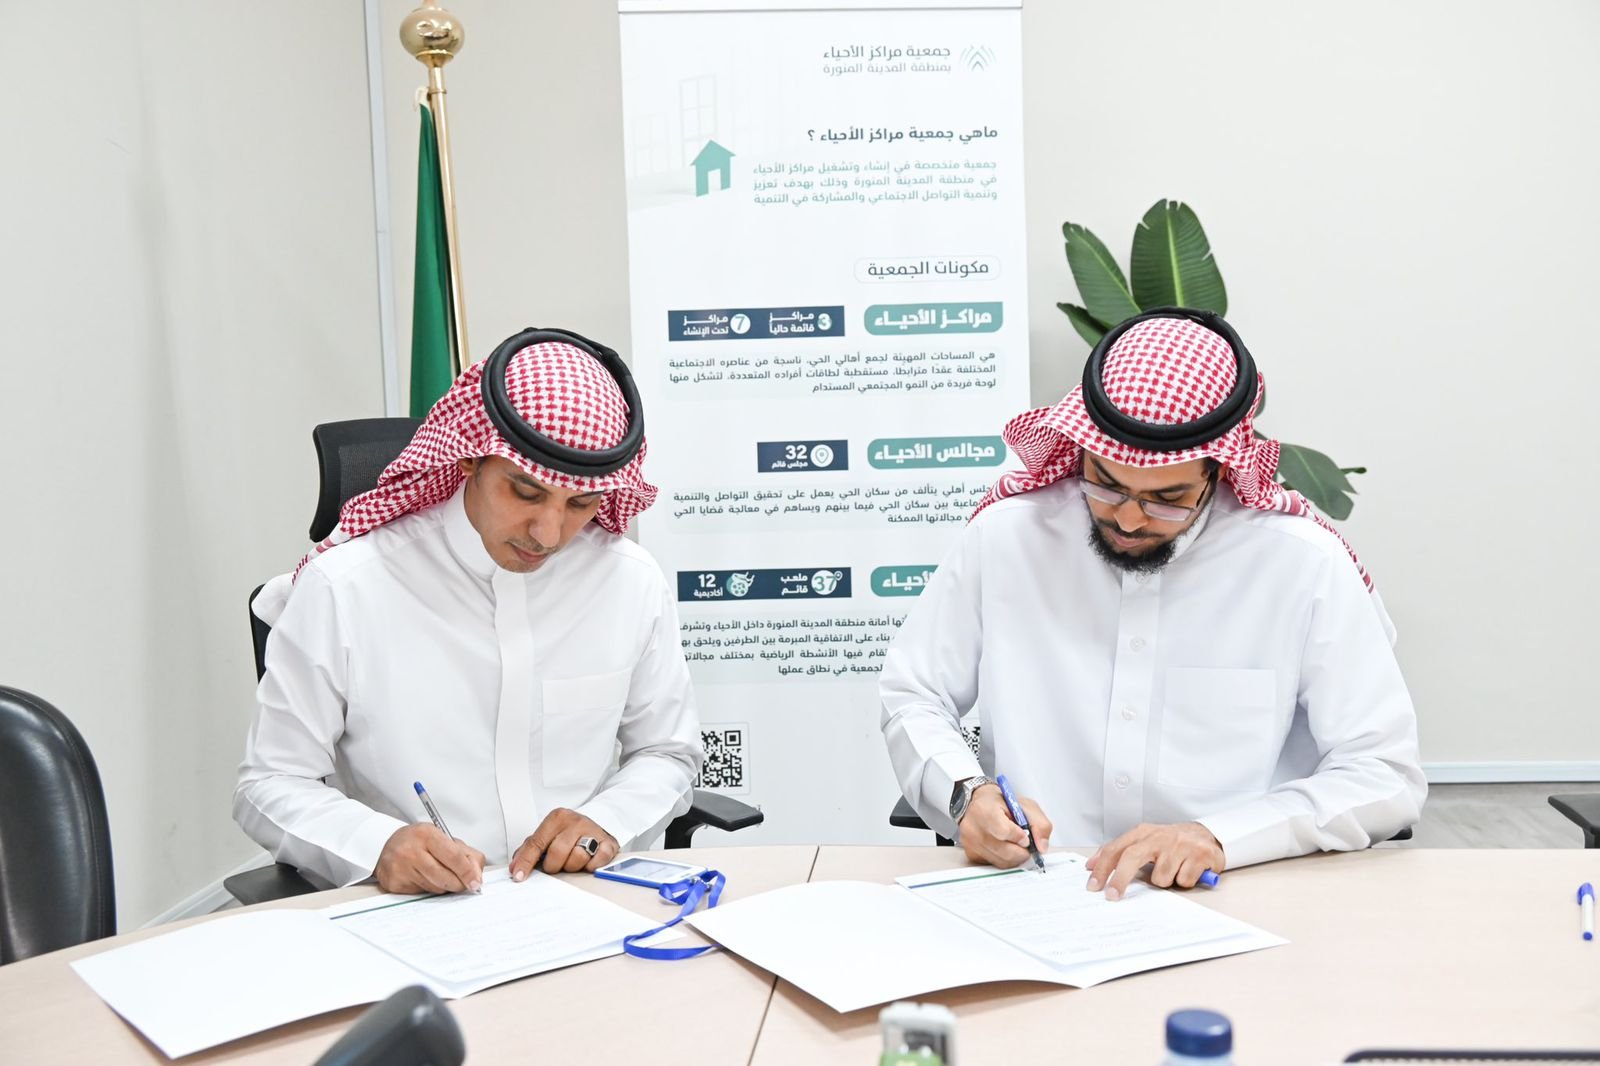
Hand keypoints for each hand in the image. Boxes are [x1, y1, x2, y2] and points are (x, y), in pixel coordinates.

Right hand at [374, 824, 485, 893]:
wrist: (385, 845)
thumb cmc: (418, 841)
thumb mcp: (442, 837)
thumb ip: (465, 854)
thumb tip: (476, 876)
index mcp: (427, 835)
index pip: (454, 857)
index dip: (468, 872)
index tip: (476, 882)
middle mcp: (411, 851)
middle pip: (445, 878)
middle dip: (459, 884)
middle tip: (463, 883)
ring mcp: (401, 868)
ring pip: (435, 888)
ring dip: (444, 886)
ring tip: (439, 874)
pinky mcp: (394, 884)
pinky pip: (421, 894)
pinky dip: (428, 889)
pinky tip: (423, 878)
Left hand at [510, 809, 618, 879]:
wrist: (598, 825)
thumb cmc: (567, 834)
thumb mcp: (548, 835)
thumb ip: (529, 850)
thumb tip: (514, 868)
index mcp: (557, 818)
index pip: (536, 843)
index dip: (526, 862)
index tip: (519, 876)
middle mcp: (575, 821)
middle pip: (557, 853)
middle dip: (554, 865)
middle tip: (557, 864)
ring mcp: (593, 830)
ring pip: (577, 857)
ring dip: (573, 866)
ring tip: (573, 860)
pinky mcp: (609, 842)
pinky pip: (597, 860)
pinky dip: (592, 866)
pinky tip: (589, 862)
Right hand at [957, 784, 1052, 868]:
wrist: (978, 805)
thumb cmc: (1001, 804)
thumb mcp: (1025, 805)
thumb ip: (1039, 824)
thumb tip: (1042, 847)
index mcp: (985, 810)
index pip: (1003, 831)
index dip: (1019, 837)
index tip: (1025, 837)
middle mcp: (973, 828)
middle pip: (1005, 851)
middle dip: (1021, 850)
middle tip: (1025, 843)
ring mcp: (970, 843)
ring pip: (1002, 862)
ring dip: (1015, 857)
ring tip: (1014, 844)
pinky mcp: (971, 855)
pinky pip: (995, 865)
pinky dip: (1004, 859)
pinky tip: (1004, 847)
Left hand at [1086, 822, 1223, 899]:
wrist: (1207, 836)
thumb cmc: (1171, 843)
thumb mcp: (1146, 841)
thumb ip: (1122, 852)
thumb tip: (1092, 866)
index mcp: (1143, 833)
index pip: (1116, 849)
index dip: (1102, 867)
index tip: (1093, 885)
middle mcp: (1159, 836)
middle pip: (1132, 857)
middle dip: (1119, 879)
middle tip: (1112, 896)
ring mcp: (1179, 845)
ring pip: (1160, 877)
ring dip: (1165, 881)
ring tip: (1174, 871)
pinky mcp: (1199, 855)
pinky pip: (1183, 881)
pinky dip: (1185, 881)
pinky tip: (1188, 870)